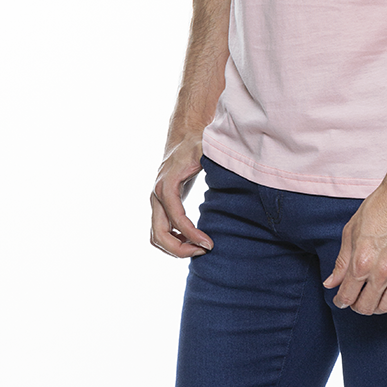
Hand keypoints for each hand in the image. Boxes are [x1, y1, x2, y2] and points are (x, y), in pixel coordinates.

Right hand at [150, 137, 214, 258]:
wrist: (183, 136)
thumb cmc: (196, 143)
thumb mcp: (206, 149)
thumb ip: (215, 159)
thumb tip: (231, 167)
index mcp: (167, 184)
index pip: (176, 218)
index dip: (191, 235)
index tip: (209, 244)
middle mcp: (157, 195)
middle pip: (159, 234)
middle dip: (180, 249)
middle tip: (204, 251)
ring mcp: (156, 201)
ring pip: (155, 236)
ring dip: (175, 249)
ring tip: (200, 249)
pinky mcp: (160, 205)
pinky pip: (159, 231)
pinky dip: (172, 242)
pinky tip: (192, 242)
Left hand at [322, 182, 386, 314]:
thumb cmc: (378, 208)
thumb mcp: (351, 231)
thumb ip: (342, 262)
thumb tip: (331, 283)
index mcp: (362, 262)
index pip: (348, 296)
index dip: (341, 301)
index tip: (340, 299)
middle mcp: (382, 272)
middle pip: (366, 307)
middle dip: (356, 306)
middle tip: (354, 298)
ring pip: (386, 306)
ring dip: (375, 306)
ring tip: (370, 296)